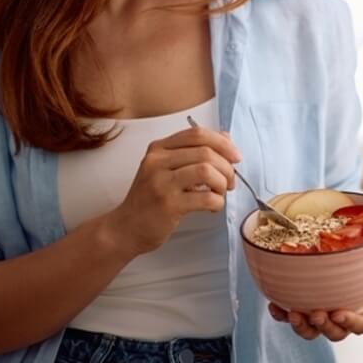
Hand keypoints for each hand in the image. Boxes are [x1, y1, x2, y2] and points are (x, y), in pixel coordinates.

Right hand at [108, 124, 239, 255]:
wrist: (126, 227)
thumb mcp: (166, 169)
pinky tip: (213, 207)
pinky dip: (217, 202)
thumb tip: (226, 138)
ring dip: (222, 183)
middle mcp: (157, 161)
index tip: (235, 157)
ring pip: (207, 171)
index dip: (222, 143)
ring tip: (220, 193)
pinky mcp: (168, 205)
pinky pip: (206, 197)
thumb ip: (193, 152)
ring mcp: (161, 183)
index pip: (197, 134)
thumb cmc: (150, 198)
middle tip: (230, 182)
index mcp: (158, 148)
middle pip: (205, 152)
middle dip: (227, 167)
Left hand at [268, 244, 362, 340]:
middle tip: (317, 314)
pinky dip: (281, 315)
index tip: (339, 312)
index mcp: (362, 308)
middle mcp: (340, 316)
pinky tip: (274, 305)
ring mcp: (320, 314)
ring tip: (293, 313)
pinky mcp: (301, 307)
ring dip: (302, 327)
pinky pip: (290, 317)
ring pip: (311, 331)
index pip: (360, 325)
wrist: (342, 253)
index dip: (350, 323)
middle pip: (334, 333)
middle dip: (325, 328)